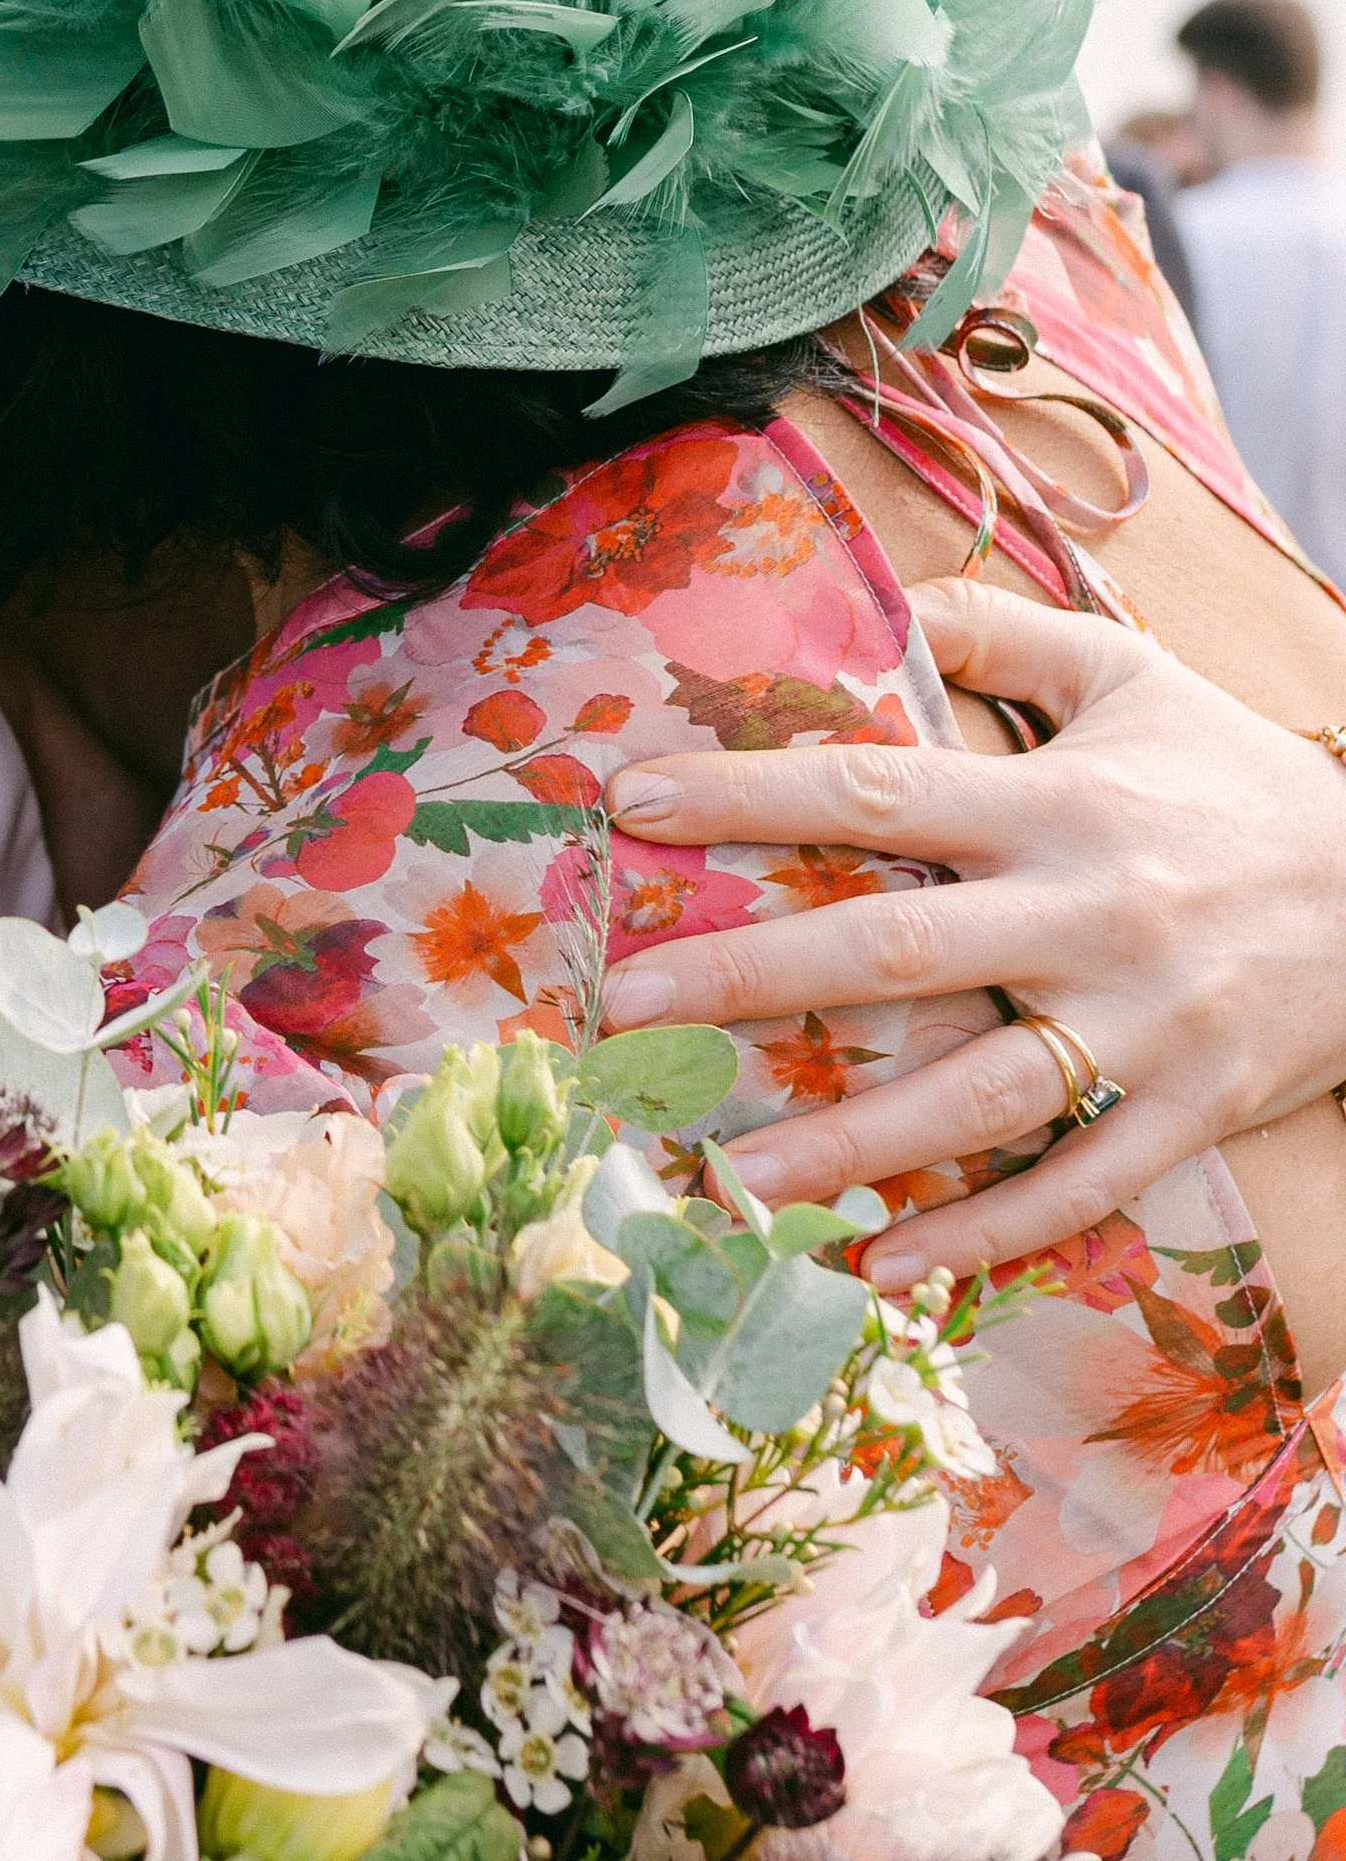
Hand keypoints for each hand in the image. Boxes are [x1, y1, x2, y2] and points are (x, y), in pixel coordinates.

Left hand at [595, 577, 1345, 1293]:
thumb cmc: (1235, 781)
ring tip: (727, 1178)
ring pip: (976, 1094)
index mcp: (1058, 803)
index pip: (877, 790)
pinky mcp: (1192, 1110)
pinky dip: (982, 1234)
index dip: (749, 796)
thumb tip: (883, 594)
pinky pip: (1076, 1186)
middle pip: (899, 950)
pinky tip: (879, 1266)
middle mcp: (1090, 913)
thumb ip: (1005, 633)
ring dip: (848, 1145)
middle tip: (624, 1009)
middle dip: (753, 977)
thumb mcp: (1133, 676)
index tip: (631, 804)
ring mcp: (1144, 1022)